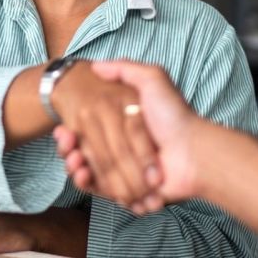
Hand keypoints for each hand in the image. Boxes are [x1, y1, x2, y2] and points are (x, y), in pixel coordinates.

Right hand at [55, 61, 200, 209]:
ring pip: (88, 172)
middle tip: (65, 143)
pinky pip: (100, 191)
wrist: (193, 152)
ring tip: (73, 159)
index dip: (72, 132)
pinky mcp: (128, 192)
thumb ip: (125, 69)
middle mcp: (123, 150)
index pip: (88, 132)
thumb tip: (96, 65)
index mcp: (123, 128)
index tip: (64, 129)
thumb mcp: (152, 80)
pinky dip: (88, 184)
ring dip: (75, 166)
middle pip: (85, 153)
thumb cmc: (174, 115)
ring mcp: (125, 172)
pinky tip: (82, 172)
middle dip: (70, 149)